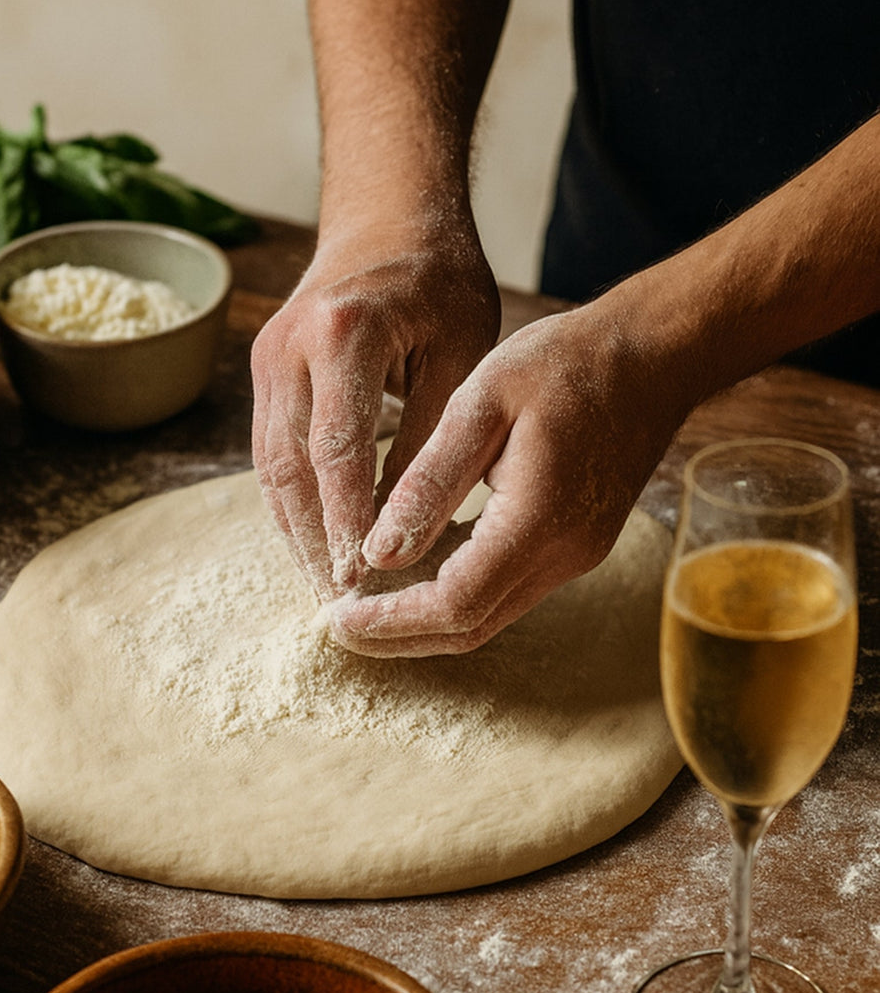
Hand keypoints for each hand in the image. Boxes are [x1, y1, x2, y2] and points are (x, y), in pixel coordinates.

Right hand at [251, 218, 500, 599]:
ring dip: (293, 531)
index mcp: (342, 334)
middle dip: (311, 541)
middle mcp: (289, 348)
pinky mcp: (265, 374)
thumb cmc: (439, 282)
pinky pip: (270, 452)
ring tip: (322, 588)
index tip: (360, 578)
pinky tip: (312, 543)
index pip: (337, 450)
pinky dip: (290, 502)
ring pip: (269, 467)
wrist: (388, 219)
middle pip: (289, 467)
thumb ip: (430, 440)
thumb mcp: (461, 354)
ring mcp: (267, 361)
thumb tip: (403, 530)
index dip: (347, 521)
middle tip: (337, 603)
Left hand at [327, 303, 692, 654]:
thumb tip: (378, 553)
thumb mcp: (483, 403)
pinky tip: (412, 573)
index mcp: (538, 519)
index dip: (392, 620)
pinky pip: (505, 589)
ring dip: (423, 621)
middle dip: (399, 637)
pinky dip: (454, 594)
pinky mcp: (575, 546)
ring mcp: (575, 556)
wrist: (653, 356)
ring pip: (488, 616)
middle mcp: (563, 554)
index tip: (339, 615)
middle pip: (470, 628)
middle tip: (338, 625)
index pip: (455, 602)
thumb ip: (430, 481)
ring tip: (363, 605)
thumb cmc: (565, 364)